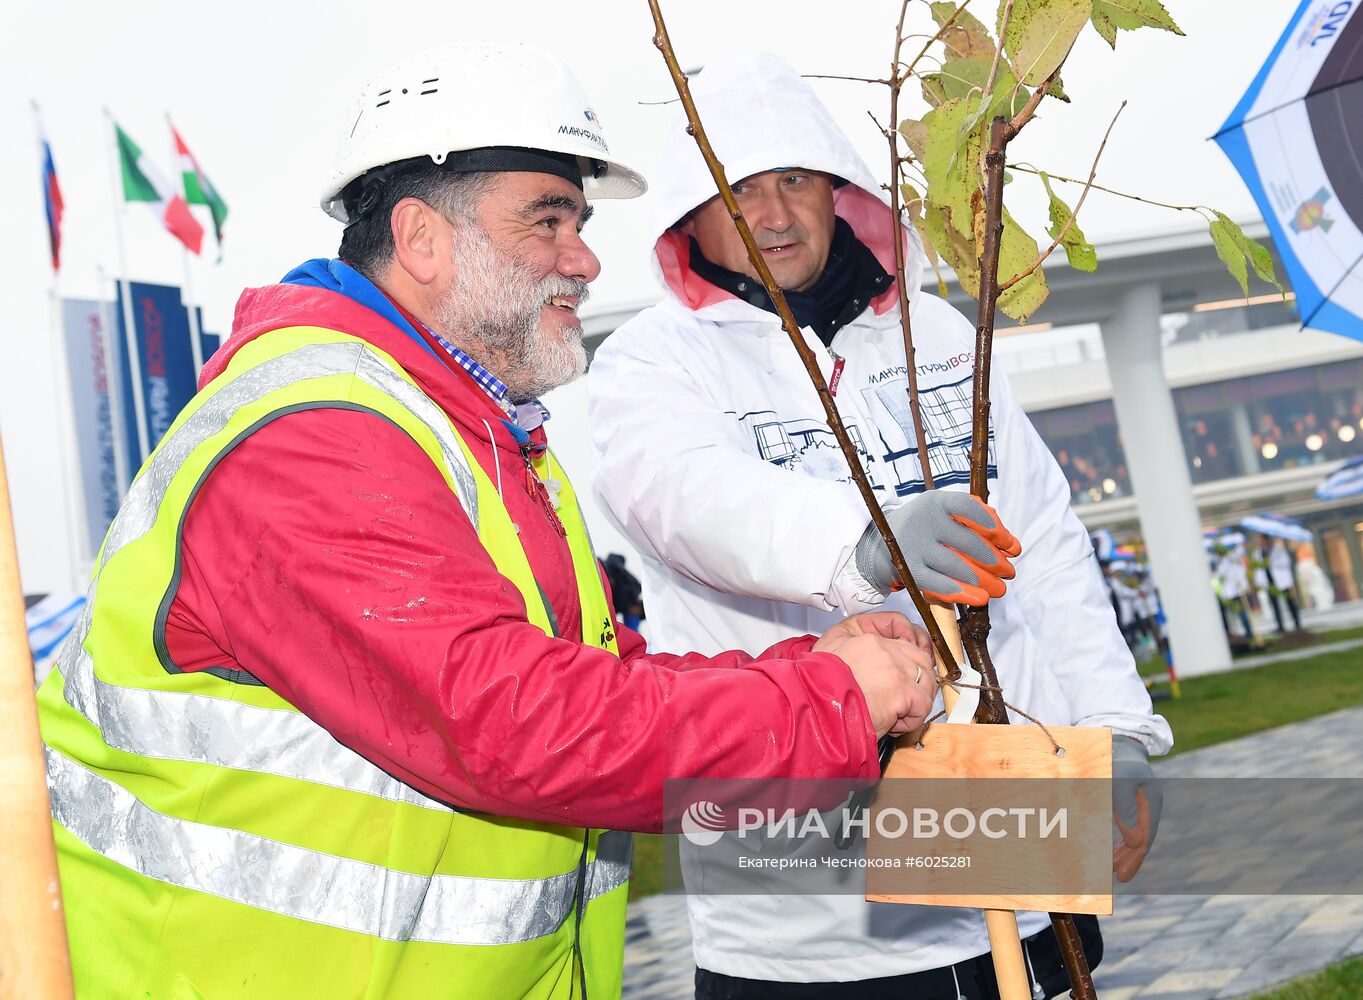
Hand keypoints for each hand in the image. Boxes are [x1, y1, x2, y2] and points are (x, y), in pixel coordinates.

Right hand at [814, 614, 936, 737]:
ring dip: (916, 700)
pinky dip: (912, 719)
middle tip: (906, 698)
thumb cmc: (814, 686)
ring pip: (925, 681)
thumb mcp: (828, 649)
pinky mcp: (902, 691)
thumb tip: (869, 654)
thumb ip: (851, 643)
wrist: (813, 707)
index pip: (904, 637)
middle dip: (918, 680)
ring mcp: (895, 669)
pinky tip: (893, 723)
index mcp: (867, 639)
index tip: (908, 672)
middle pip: (920, 659)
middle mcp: (884, 649)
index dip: (910, 657)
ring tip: (897, 713)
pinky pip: (922, 705)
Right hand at [853, 492, 1021, 604]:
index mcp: (936, 501)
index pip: (971, 510)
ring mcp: (913, 546)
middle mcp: (923, 520)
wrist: (880, 545)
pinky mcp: (908, 571)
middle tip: (1009, 573)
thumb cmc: (925, 529)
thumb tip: (1013, 547)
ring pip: (958, 567)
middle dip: (995, 561)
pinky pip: (940, 585)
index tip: (1011, 546)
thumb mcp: (945, 515)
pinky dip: (963, 593)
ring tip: (999, 589)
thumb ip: (979, 524)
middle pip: (968, 543)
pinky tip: (979, 598)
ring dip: (985, 581)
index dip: (995, 528)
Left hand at [1112, 735, 1161, 881]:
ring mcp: (1141, 807)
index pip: (1145, 835)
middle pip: (1142, 839)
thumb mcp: (1120, 779)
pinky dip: (1119, 842)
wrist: (1118, 743)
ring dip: (1124, 853)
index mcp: (1151, 800)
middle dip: (1131, 859)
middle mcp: (1148, 806)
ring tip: (1112, 871)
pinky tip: (1109, 853)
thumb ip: (1125, 806)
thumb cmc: (1118, 760)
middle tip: (1119, 878)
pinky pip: (1127, 828)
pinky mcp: (1129, 806)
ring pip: (1134, 836)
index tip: (1122, 872)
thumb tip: (1133, 838)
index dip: (1135, 855)